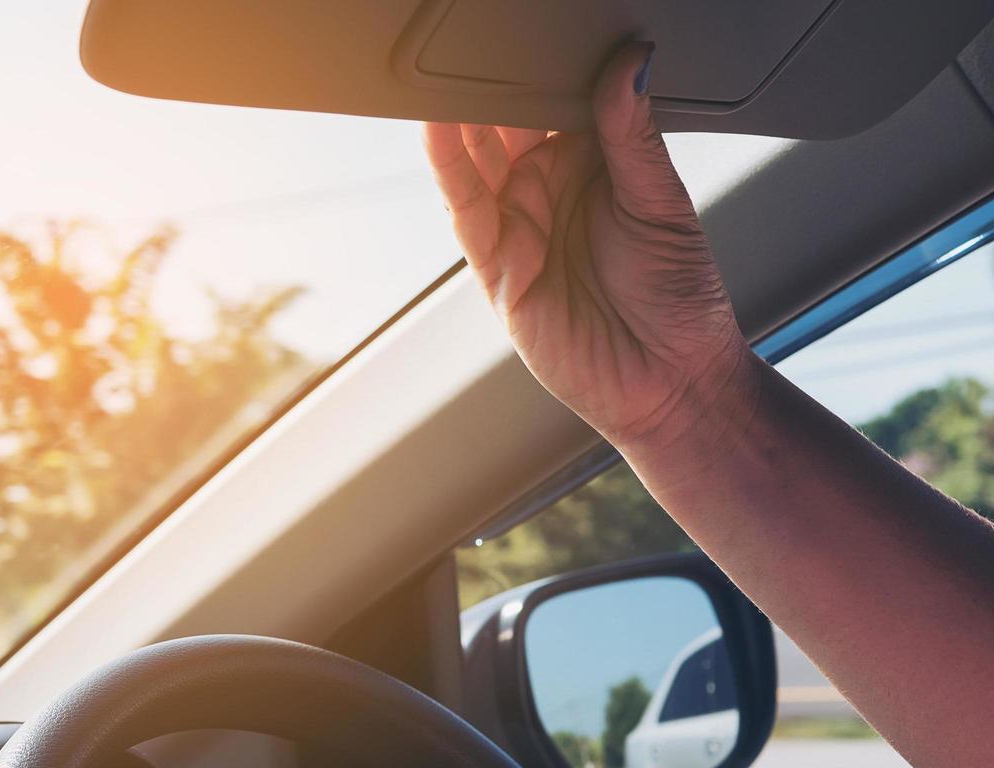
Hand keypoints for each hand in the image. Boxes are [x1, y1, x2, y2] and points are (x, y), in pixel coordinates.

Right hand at [423, 42, 754, 458]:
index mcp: (593, 163)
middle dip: (493, 79)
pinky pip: (466, 209)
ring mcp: (519, 225)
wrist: (671, 382)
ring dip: (461, 113)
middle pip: (506, 121)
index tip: (535, 22)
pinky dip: (448, 167)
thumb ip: (634, 134)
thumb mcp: (663, 203)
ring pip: (476, 156)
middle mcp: (548, 188)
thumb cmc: (679, 300)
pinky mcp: (496, 266)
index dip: (544, 62)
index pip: (557, 99)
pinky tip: (439, 125)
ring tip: (450, 64)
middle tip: (485, 31)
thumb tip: (630, 63)